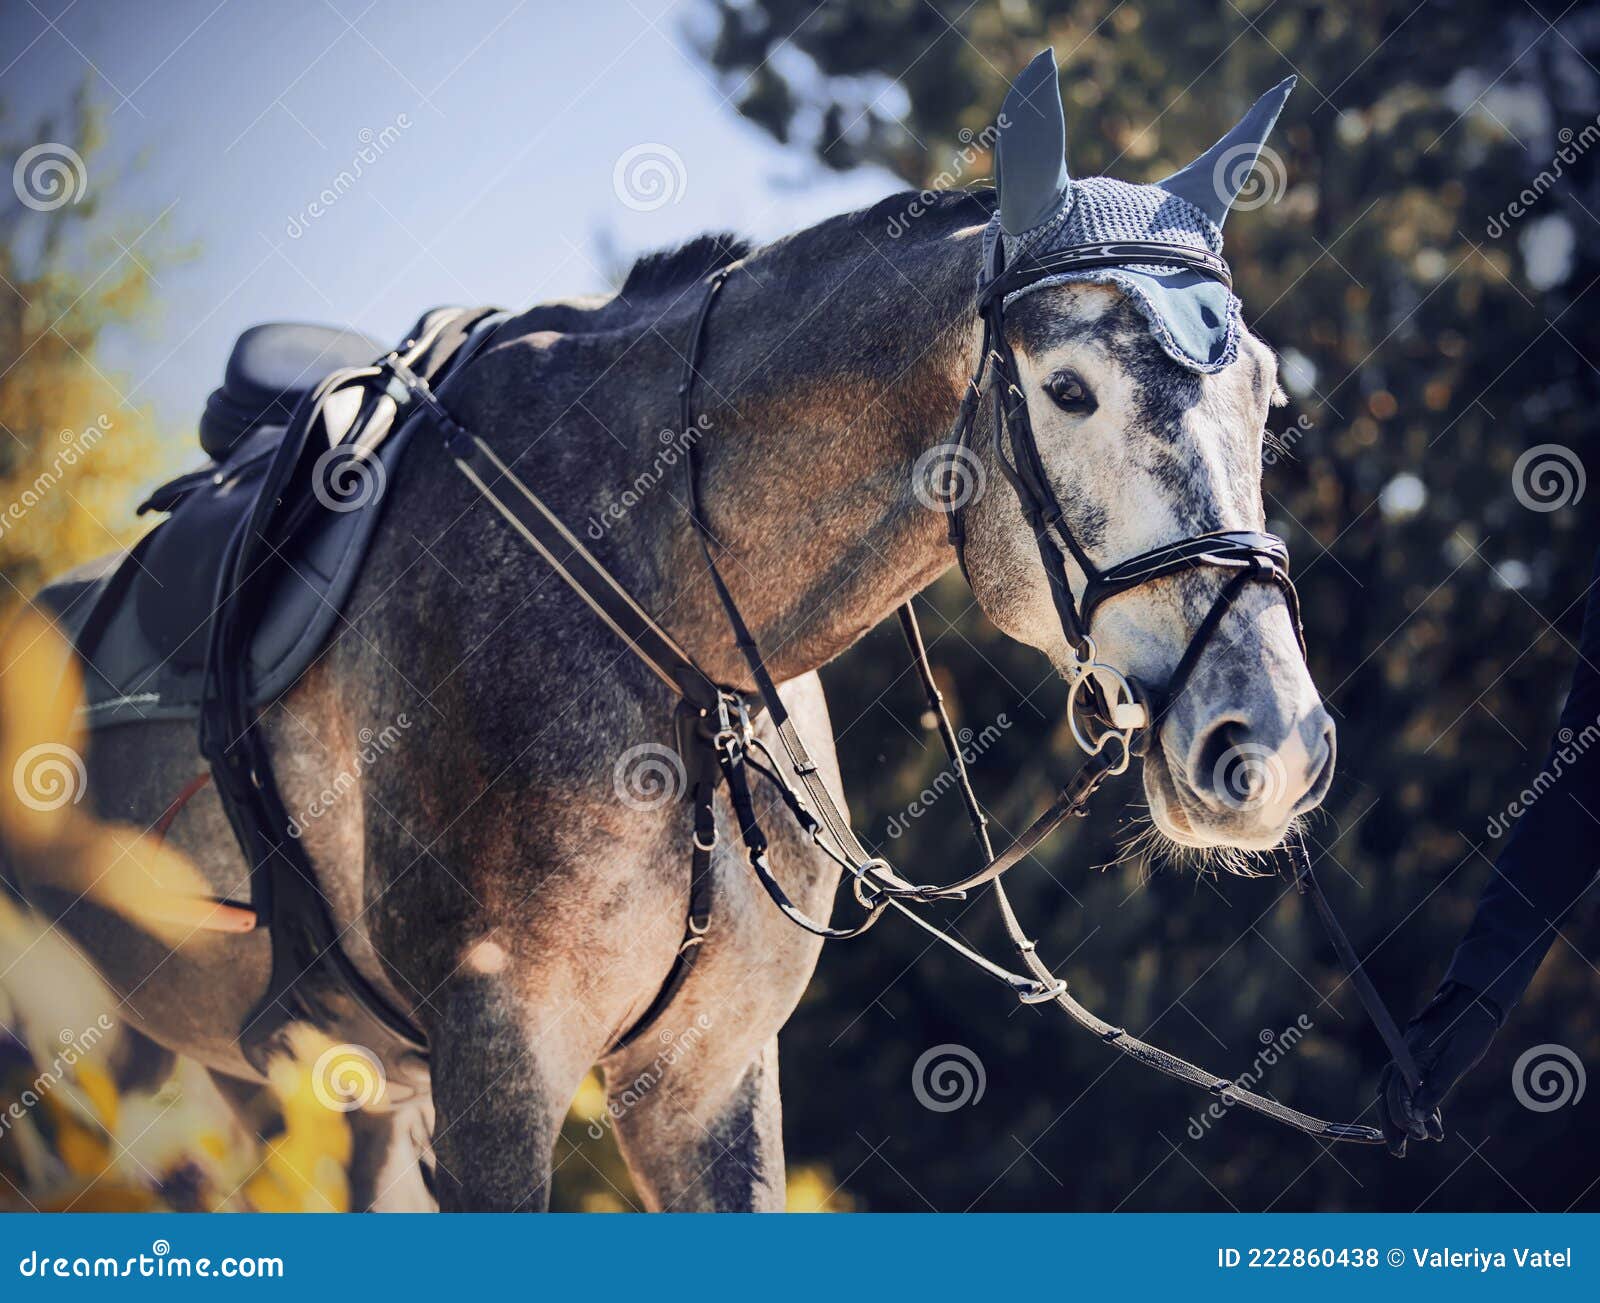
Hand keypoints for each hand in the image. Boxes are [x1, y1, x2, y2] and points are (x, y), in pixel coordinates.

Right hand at [1377, 981, 1501, 1155]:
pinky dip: (1420, 1107)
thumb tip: (1420, 1117)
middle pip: (1388, 1094)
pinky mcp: (1420, 1059)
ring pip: (1397, 1092)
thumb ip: (1438, 1087)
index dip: (1403, 1116)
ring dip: (1403, 1118)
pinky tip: (1432, 1125)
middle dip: (1392, 1124)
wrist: (1476, 998)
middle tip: (1398, 1152)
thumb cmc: (1470, 1025)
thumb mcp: (1458, 1059)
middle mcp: (1404, 1056)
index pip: (1396, 1091)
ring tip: (1410, 1145)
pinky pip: (1412, 1087)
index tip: (1417, 1136)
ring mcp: (1410, 1057)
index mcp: (1410, 1054)